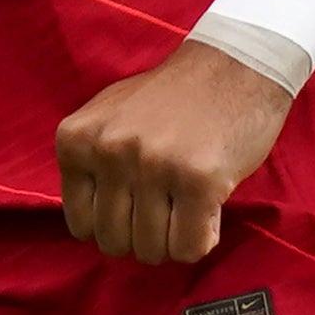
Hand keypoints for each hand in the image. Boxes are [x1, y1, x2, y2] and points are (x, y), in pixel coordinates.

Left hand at [56, 41, 293, 266]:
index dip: (117, 223)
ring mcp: (152, 165)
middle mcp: (109, 150)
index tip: (140, 205)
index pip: (81, 226)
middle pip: (114, 243)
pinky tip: (210, 207)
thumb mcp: (112, 118)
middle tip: (169, 208)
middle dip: (145, 237)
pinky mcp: (198, 180)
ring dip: (175, 239)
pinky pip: (188, 248)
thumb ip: (93, 165)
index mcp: (77, 139)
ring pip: (151, 250)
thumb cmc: (176, 98)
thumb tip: (90, 230)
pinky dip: (201, 239)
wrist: (237, 65)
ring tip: (190, 204)